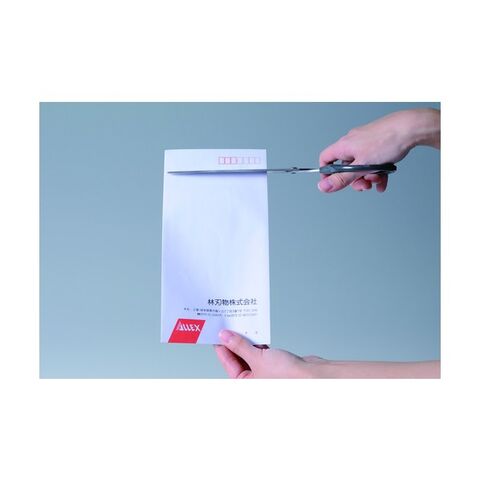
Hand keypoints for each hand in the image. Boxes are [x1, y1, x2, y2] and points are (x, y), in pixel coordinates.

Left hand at [214, 330, 324, 377]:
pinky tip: (255, 333)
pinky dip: (258, 343)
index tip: (217, 333)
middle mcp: (254, 381)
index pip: (228, 363)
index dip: (222, 347)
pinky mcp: (274, 366)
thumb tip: (225, 337)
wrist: (313, 375)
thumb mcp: (258, 358)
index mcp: (245, 385)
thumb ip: (239, 346)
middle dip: (234, 343)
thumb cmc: (288, 376)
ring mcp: (264, 373)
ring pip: (250, 354)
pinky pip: (261, 352)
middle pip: (238, 358)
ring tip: (240, 327)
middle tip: (228, 327)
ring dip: (246, 342)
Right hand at [318, 108, 439, 192]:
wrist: (410, 128)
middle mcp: (353, 143)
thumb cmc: (387, 140)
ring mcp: (366, 144)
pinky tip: (384, 179)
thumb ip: (342, 178)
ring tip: (378, 178)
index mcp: (344, 146)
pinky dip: (377, 172)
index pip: (326, 159)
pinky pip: (373, 162)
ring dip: (369, 177)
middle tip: (364, 185)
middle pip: (346, 167)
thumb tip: (323, 186)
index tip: (334, 183)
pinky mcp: (378, 145)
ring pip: (361, 166)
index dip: (327, 173)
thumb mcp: (361, 166)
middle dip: (355, 179)